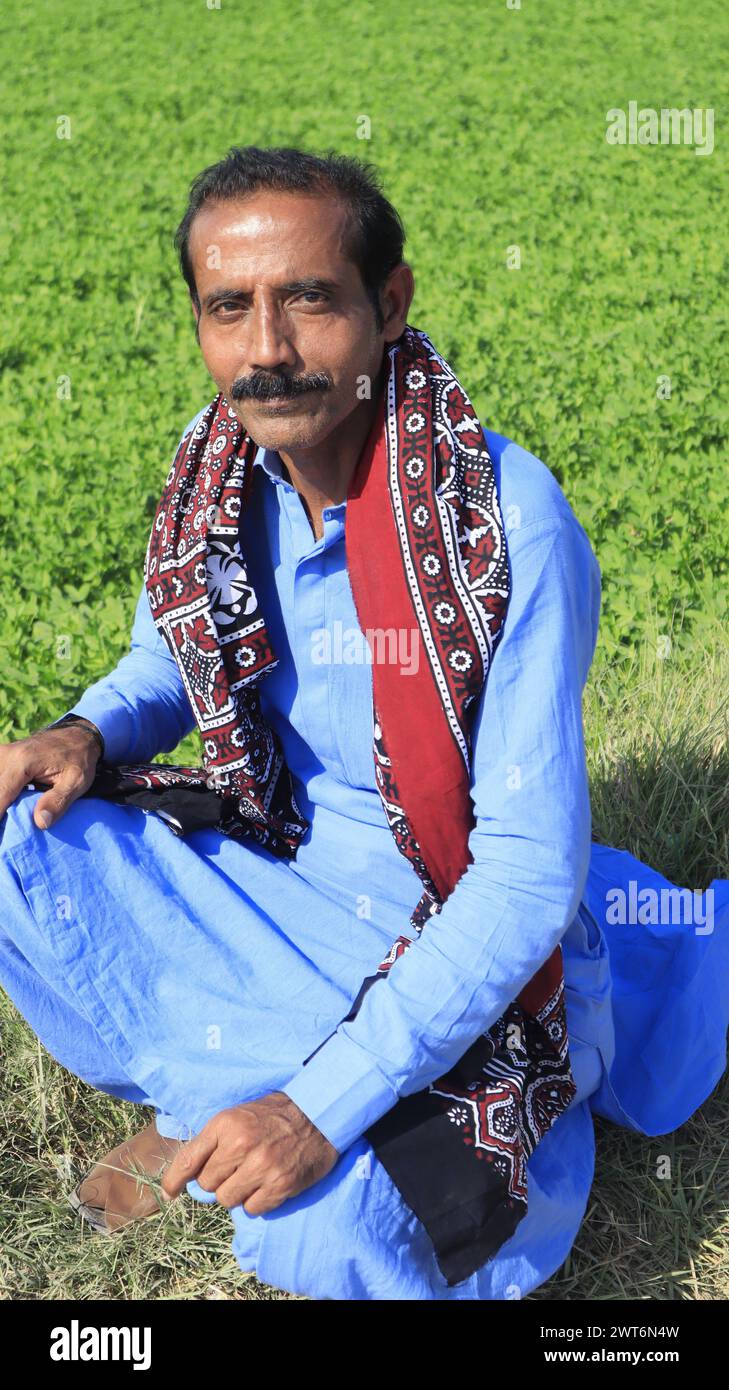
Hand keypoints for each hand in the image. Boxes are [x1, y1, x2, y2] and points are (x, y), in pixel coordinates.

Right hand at [0, 722, 102, 829]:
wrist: (78, 736)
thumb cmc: (79, 759)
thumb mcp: (77, 781)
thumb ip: (58, 801)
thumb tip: (40, 823)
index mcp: (22, 762)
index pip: (0, 795)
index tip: (2, 836)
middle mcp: (7, 755)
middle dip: (1, 812)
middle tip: (8, 831)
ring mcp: (2, 754)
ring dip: (3, 801)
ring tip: (8, 819)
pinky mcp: (3, 757)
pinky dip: (3, 792)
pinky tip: (9, 806)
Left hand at [160, 1092, 338, 1215]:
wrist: (317, 1114)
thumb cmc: (273, 1115)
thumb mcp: (237, 1116)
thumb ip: (213, 1142)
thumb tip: (189, 1176)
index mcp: (225, 1124)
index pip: (189, 1159)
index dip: (174, 1180)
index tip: (169, 1193)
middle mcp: (240, 1145)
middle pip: (207, 1184)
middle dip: (218, 1180)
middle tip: (236, 1168)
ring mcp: (261, 1167)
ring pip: (227, 1200)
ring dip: (236, 1192)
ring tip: (252, 1175)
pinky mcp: (280, 1185)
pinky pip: (252, 1209)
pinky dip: (256, 1201)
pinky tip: (267, 1184)